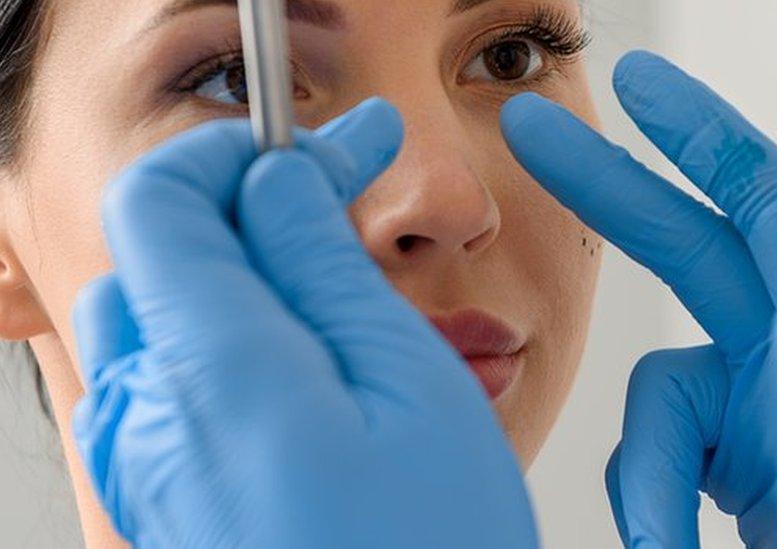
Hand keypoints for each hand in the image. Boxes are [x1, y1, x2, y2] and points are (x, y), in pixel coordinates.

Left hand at [72, 98, 537, 547]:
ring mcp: (149, 464)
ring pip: (165, 311)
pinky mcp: (166, 495)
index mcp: (211, 373)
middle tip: (343, 202)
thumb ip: (323, 263)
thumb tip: (279, 179)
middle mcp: (152, 418)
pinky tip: (310, 356)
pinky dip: (232, 334)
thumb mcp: (406, 384)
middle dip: (249, 204)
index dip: (240, 152)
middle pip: (158, 251)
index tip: (324, 146)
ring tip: (339, 286)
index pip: (165, 198)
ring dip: (244, 270)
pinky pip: (172, 379)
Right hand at [500, 52, 776, 546]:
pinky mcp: (725, 453)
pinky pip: (651, 445)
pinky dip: (643, 496)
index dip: (703, 135)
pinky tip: (667, 544)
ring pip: (657, 388)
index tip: (636, 84)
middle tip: (532, 133)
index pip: (773, 206)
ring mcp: (758, 406)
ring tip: (661, 544)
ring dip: (645, 471)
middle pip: (693, 247)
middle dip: (612, 188)